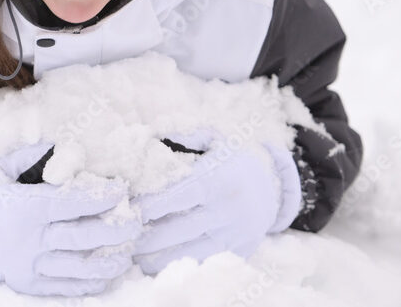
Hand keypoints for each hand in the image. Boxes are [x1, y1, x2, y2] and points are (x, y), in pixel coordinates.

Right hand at [0, 142, 140, 296]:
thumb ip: (29, 152)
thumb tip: (57, 138)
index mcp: (25, 208)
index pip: (72, 203)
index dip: (101, 197)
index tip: (121, 190)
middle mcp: (30, 239)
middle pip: (83, 237)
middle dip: (115, 228)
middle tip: (137, 219)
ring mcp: (30, 266)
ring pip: (80, 266)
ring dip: (111, 258)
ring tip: (130, 247)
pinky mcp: (30, 284)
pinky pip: (68, 287)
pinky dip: (93, 282)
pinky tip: (111, 272)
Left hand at [131, 129, 301, 274]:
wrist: (276, 185)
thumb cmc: (234, 159)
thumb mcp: (215, 138)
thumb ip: (185, 135)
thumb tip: (151, 134)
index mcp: (220, 178)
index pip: (180, 195)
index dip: (152, 205)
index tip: (131, 209)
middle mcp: (228, 208)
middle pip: (181, 229)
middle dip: (149, 236)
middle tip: (124, 237)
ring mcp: (235, 234)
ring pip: (192, 252)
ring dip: (160, 258)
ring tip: (135, 256)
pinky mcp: (239, 251)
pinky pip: (206, 263)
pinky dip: (181, 266)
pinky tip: (158, 265)